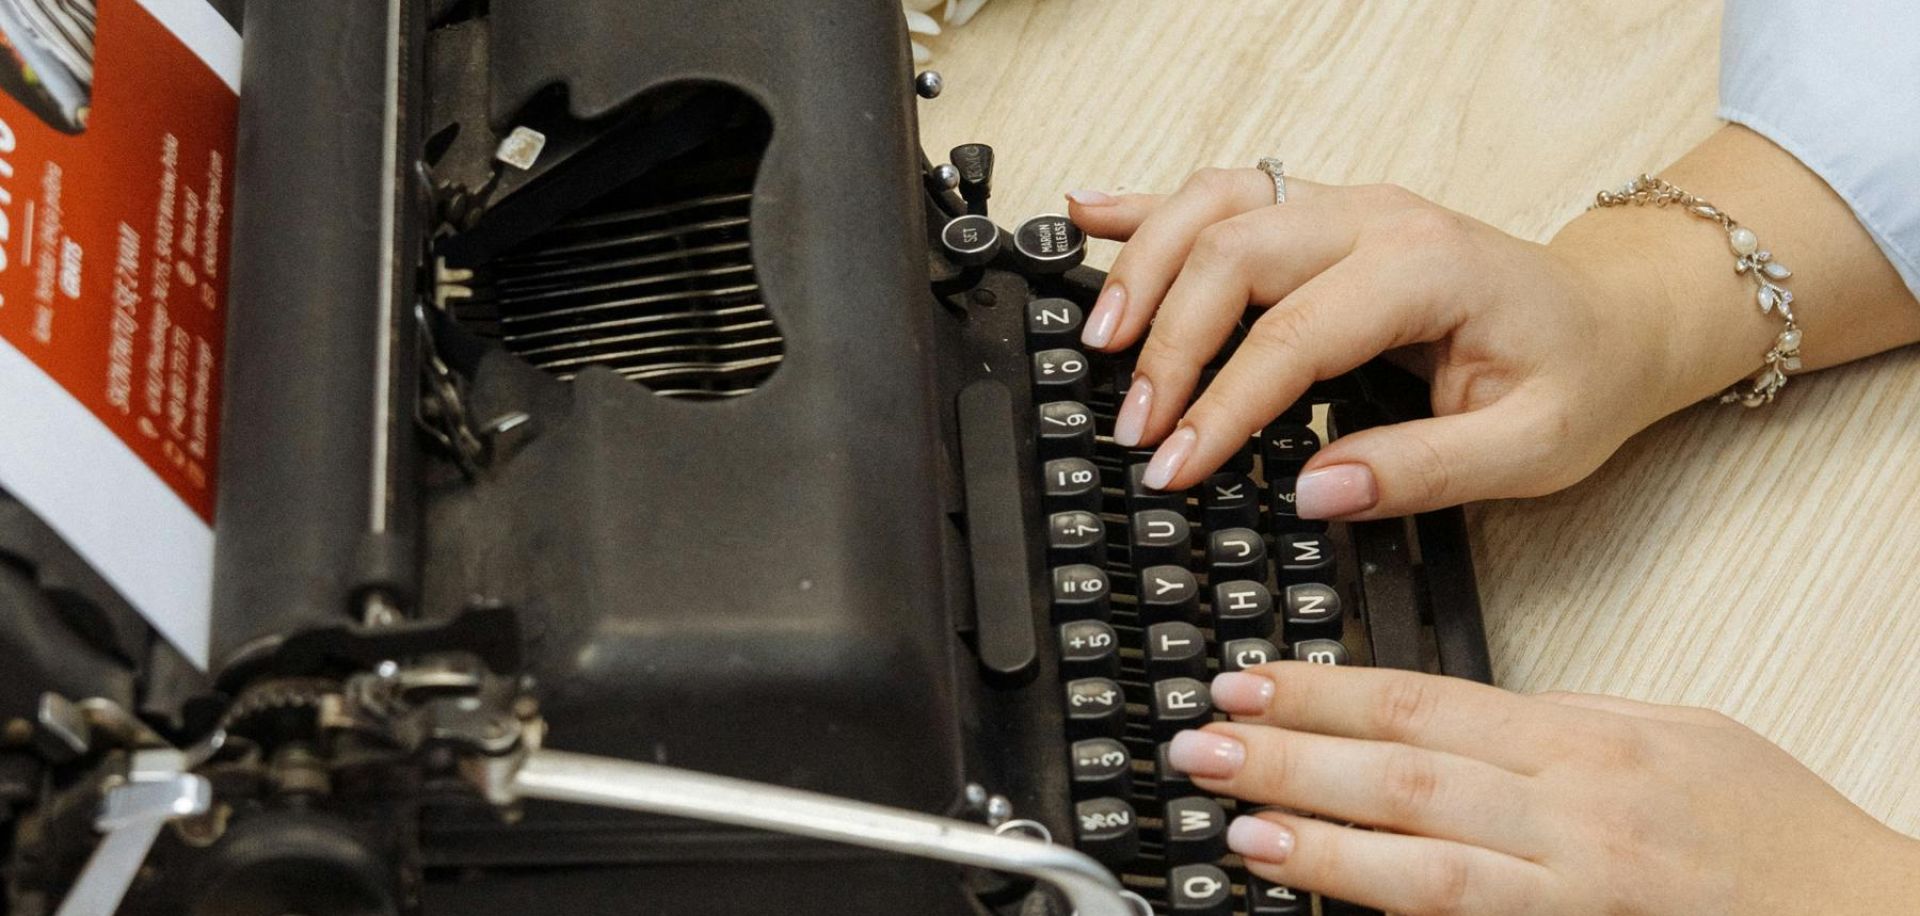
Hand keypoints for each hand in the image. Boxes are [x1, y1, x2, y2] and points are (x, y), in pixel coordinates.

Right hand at [1067, 170, 1693, 519]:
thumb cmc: (1577, 376)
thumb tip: (1313, 493)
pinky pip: (1222, 191)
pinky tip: (1089, 216)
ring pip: (1214, 206)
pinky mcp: (1321, 214)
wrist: (1613, 317)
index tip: (1176, 468)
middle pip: (1233, 253)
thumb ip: (1422, 472)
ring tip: (1099, 341)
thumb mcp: (1532, 448)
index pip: (1294, 333)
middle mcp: (1377, 218)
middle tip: (1133, 429)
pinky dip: (1151, 207)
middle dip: (1167, 344)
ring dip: (1143, 266)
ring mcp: (1344, 206)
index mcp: (1427, 269)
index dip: (1223, 406)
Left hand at [1165, 664, 1919, 914]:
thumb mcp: (1674, 735)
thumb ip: (1560, 722)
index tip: (1249, 682)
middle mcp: (1571, 817)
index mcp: (1585, 744)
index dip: (1324, 692)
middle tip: (1201, 745)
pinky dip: (1389, 914)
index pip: (1424, 704)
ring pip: (1421, 867)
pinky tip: (1323, 900)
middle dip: (1290, 757)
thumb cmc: (1774, 832)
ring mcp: (1570, 895)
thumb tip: (1459, 711)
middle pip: (1402, 777)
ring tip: (1234, 827)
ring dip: (1316, 844)